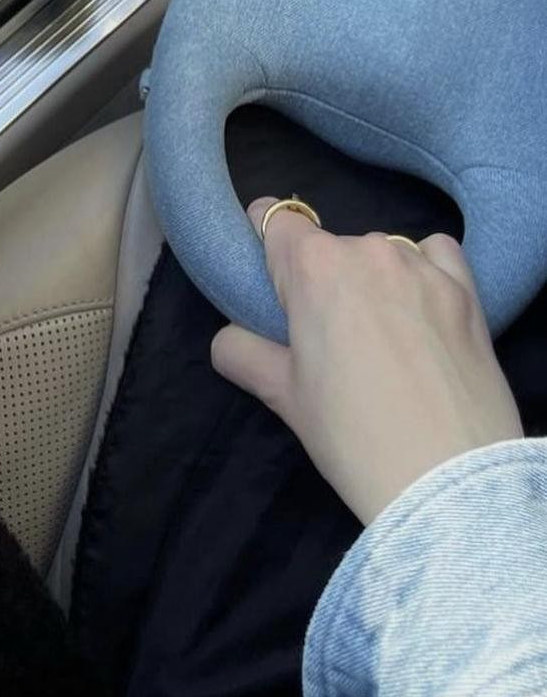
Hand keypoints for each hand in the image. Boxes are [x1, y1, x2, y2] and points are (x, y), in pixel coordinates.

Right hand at [211, 198, 524, 523]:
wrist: (448, 479)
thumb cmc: (352, 433)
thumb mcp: (281, 396)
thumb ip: (241, 353)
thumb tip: (230, 339)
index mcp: (312, 267)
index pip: (273, 217)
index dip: (265, 248)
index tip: (270, 284)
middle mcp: (367, 249)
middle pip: (328, 245)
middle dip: (321, 279)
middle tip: (325, 337)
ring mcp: (422, 265)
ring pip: (380, 252)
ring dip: (372, 280)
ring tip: (381, 338)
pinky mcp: (467, 289)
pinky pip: (435, 256)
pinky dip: (423, 273)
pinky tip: (422, 314)